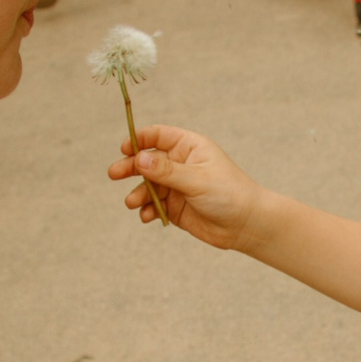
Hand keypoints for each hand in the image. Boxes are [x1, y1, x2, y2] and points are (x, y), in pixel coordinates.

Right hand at [109, 125, 264, 248]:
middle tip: (114, 174)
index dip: (140, 139)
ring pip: (148, 185)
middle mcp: (180, 165)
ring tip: (133, 203)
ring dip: (138, 193)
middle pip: (147, 161)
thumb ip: (166, 171)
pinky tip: (148, 216)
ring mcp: (177, 186)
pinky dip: (147, 210)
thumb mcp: (196, 179)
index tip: (125, 148)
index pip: (158, 136)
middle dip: (130, 167)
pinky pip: (154, 205)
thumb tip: (139, 158)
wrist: (246, 225)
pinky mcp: (175, 207)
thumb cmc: (229, 194)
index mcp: (189, 147)